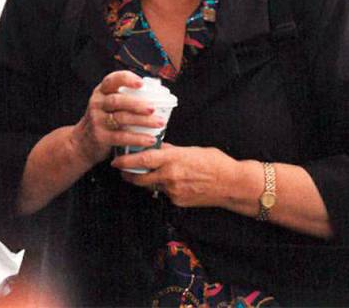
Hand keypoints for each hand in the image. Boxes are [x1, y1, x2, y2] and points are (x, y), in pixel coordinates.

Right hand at [69, 70, 162, 165]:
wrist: (82, 142)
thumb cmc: (103, 119)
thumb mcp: (107, 104)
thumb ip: (124, 97)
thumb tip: (158, 94)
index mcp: (101, 91)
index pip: (112, 80)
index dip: (126, 79)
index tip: (141, 83)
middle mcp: (97, 103)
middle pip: (117, 100)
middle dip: (137, 103)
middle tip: (153, 108)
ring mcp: (97, 120)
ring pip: (121, 118)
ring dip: (142, 121)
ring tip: (159, 123)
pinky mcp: (100, 137)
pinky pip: (121, 137)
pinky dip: (137, 138)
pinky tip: (151, 139)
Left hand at [112, 143, 239, 207]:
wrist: (232, 184)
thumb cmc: (215, 162)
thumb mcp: (191, 150)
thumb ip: (172, 150)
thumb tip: (158, 147)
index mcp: (173, 159)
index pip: (143, 159)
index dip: (126, 161)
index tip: (116, 161)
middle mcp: (170, 176)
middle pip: (140, 177)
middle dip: (129, 175)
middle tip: (122, 171)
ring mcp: (173, 191)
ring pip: (152, 186)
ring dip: (146, 181)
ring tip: (144, 174)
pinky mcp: (178, 201)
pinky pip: (164, 194)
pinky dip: (163, 188)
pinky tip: (170, 182)